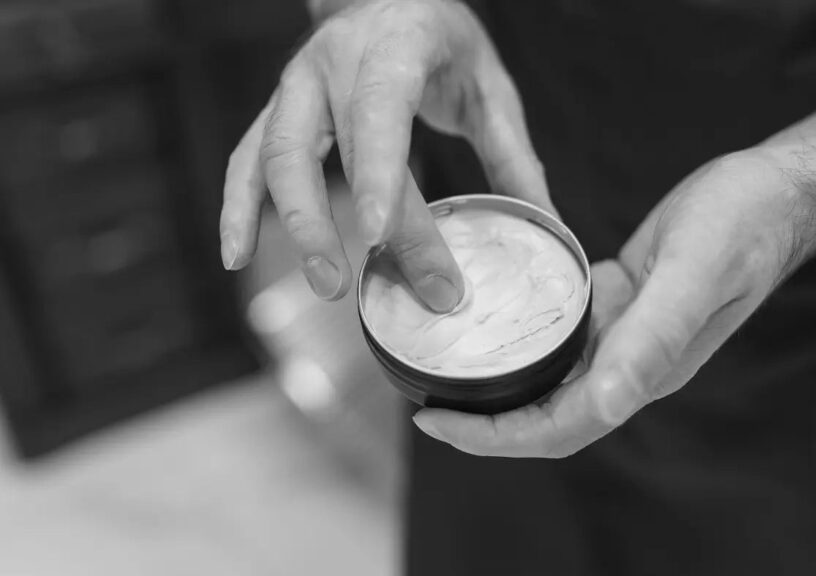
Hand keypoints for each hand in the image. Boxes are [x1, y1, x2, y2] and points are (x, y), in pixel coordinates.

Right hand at [220, 0, 549, 310]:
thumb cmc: (441, 40)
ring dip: (293, 224)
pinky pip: (246, 159)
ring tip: (324, 283)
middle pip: (323, 148)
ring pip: (274, 156)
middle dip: (338, 222)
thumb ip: (511, 153)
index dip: (377, 174)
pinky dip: (238, 207)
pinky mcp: (278, 110)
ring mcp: (296, 85)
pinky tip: (238, 255)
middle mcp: (333, 62)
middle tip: (360, 289)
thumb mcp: (487, 85)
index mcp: (393, 46)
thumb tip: (545, 227)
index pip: (379, 111)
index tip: (381, 238)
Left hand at [413, 149, 815, 456]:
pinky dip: (521, 338)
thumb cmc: (743, 225)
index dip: (496, 437)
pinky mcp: (621, 303)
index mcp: (646, 370)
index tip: (435, 423)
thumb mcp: (693, 273)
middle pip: (548, 415)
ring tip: (441, 366)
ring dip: (499, 384)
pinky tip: (488, 318)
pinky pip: (563, 335)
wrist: (775, 192)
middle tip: (423, 402)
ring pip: (552, 379)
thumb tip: (608, 404)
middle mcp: (632, 363)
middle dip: (485, 423)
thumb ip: (653, 339)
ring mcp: (627, 335)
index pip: (560, 426)